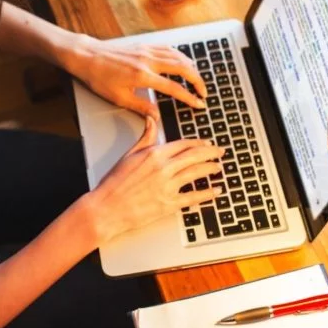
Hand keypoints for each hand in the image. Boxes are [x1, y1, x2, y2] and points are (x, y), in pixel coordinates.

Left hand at [64, 36, 206, 117]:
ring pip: (178, 56)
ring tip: (197, 79)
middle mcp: (148, 61)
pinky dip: (180, 55)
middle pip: (183, 68)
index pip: (174, 88)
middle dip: (197, 80)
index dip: (189, 97)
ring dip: (191, 67)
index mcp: (143, 76)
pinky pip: (168, 48)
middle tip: (204, 92)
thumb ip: (141, 107)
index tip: (199, 104)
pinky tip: (183, 61)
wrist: (88, 57)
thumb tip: (157, 116)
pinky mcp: (144, 46)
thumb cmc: (100, 78)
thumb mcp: (119, 98)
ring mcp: (147, 51)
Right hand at [83, 117, 223, 243]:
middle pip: (195, 156)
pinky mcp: (169, 204)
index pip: (183, 144)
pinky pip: (194, 197)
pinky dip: (207, 194)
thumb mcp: (129, 155)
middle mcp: (164, 168)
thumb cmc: (114, 183)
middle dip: (211, 153)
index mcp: (154, 154)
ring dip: (211, 169)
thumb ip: (145, 137)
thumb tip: (151, 120)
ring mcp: (168, 187)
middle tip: (220, 152)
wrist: (107, 208)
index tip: (206, 142)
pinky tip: (216, 191)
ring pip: (196, 173)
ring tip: (219, 167)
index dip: (198, 142)